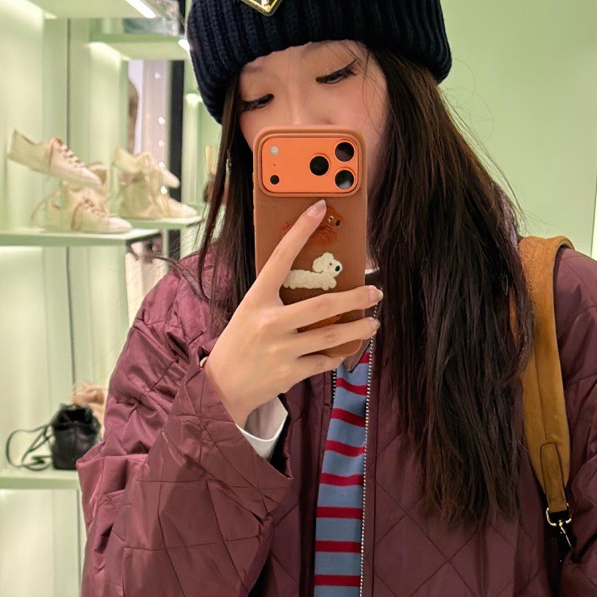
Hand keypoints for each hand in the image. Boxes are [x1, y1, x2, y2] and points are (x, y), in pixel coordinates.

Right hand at [204, 199, 382, 428]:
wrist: (222, 387)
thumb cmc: (239, 344)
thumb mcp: (249, 312)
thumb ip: (276, 299)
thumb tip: (314, 286)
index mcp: (257, 300)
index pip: (280, 258)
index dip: (300, 231)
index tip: (319, 209)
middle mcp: (270, 323)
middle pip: (322, 306)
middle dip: (355, 298)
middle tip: (375, 293)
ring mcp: (281, 350)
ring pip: (330, 337)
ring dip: (358, 329)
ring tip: (372, 323)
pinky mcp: (290, 373)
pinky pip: (323, 361)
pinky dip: (337, 356)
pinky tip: (346, 350)